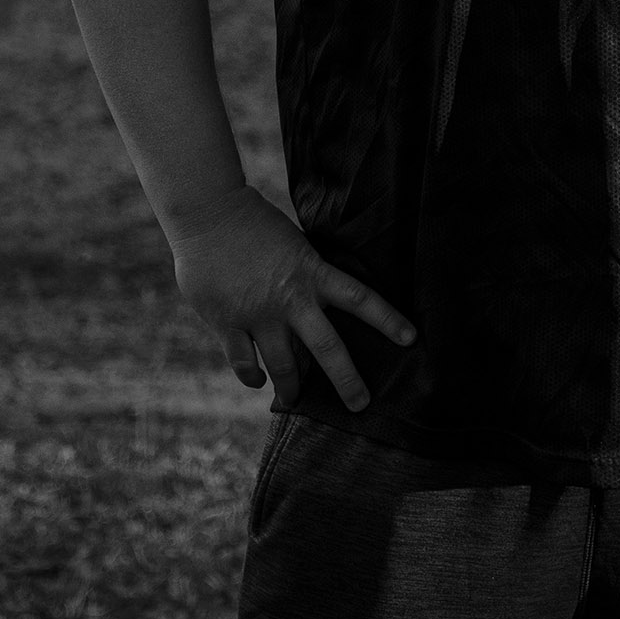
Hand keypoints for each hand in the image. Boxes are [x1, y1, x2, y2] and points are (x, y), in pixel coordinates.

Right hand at [167, 189, 414, 413]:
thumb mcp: (294, 245)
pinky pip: (244, 364)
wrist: (208, 213)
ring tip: (295, 400)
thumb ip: (307, 276)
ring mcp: (258, 314)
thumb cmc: (254, 224)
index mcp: (311, 272)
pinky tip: (258, 381)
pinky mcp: (227, 323)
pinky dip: (253, 376)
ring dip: (292, 388)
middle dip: (347, 380)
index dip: (387, 319)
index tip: (410, 339)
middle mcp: (290, 298)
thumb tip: (320, 306)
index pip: (360, 298)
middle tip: (361, 405)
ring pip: (284, 366)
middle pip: (327, 347)